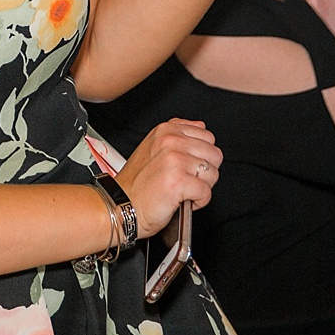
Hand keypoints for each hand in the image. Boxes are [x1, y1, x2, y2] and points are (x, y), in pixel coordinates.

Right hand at [114, 118, 222, 236]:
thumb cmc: (136, 185)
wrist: (119, 208)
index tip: (187, 167)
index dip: (201, 157)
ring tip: (182, 191)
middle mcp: (170, 141)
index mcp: (166, 131)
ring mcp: (174, 160)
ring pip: (212, 174)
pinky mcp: (178, 181)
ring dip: (201, 187)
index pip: (207, 136)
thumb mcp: (153, 148)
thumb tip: (200, 127)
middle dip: (204, 172)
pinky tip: (181, 201)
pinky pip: (206, 192)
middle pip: (214, 155)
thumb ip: (178, 134)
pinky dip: (198, 202)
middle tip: (185, 181)